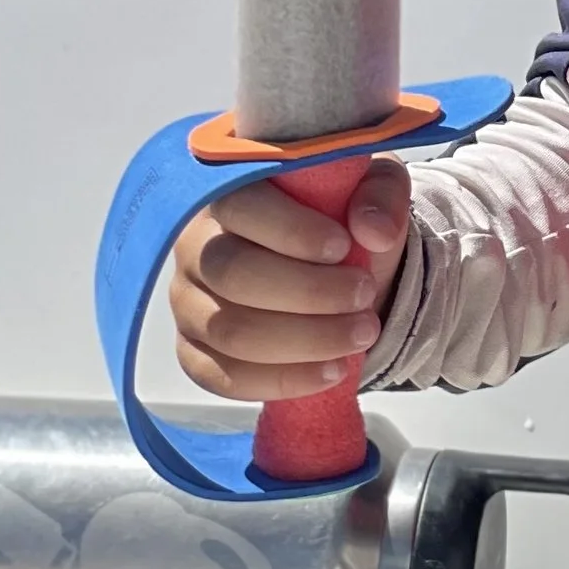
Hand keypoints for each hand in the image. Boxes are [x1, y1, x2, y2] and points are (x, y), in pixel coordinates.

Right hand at [168, 160, 411, 401]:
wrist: (336, 268)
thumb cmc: (342, 218)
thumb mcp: (373, 188)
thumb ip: (380, 196)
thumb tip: (374, 231)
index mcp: (231, 192)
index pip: (242, 208)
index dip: (292, 231)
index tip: (343, 247)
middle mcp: (195, 245)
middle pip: (233, 274)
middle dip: (308, 292)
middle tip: (364, 296)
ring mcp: (188, 301)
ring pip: (230, 330)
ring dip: (305, 340)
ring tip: (361, 334)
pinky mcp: (192, 349)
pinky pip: (221, 377)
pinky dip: (281, 380)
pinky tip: (331, 371)